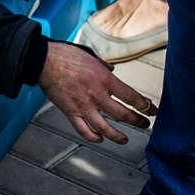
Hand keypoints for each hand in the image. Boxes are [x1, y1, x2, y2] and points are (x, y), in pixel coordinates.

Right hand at [38, 42, 154, 143]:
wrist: (43, 61)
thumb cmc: (65, 55)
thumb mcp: (91, 56)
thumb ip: (103, 67)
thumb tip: (112, 71)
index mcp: (104, 79)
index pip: (132, 97)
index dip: (145, 106)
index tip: (151, 110)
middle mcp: (96, 94)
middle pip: (123, 114)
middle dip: (137, 121)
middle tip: (144, 124)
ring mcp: (83, 106)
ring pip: (105, 128)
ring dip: (118, 136)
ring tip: (124, 139)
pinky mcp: (70, 112)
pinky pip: (84, 130)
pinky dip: (93, 137)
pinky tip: (99, 138)